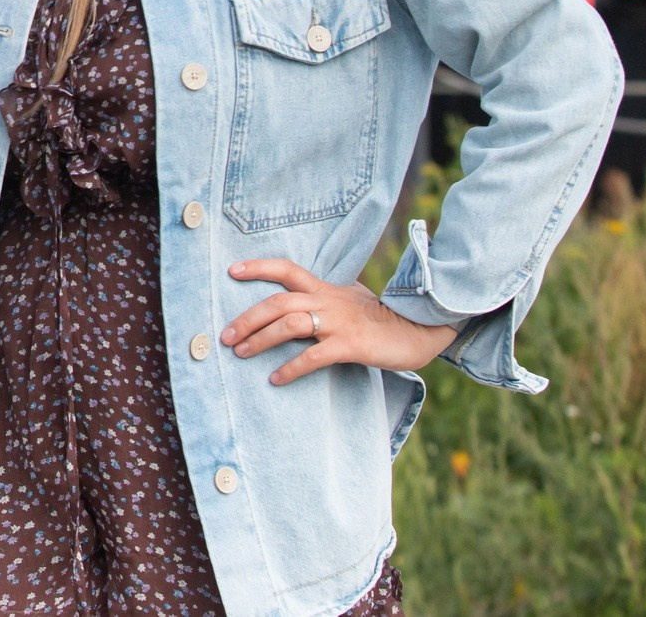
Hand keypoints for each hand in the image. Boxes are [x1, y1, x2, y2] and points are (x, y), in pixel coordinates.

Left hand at [223, 259, 457, 384]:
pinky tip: (276, 378)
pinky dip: (291, 368)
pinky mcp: (351, 345)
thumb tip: (298, 303)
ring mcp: (339, 322)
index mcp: (326, 288)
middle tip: (225, 335)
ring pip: (289, 324)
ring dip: (261, 340)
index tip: (232, 271)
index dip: (258, 267)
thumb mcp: (350, 299)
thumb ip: (324, 298)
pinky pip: (314, 356)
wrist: (420, 330)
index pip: (287, 269)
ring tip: (241, 353)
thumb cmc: (381, 317)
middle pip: (278, 301)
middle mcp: (328, 300)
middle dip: (248, 317)